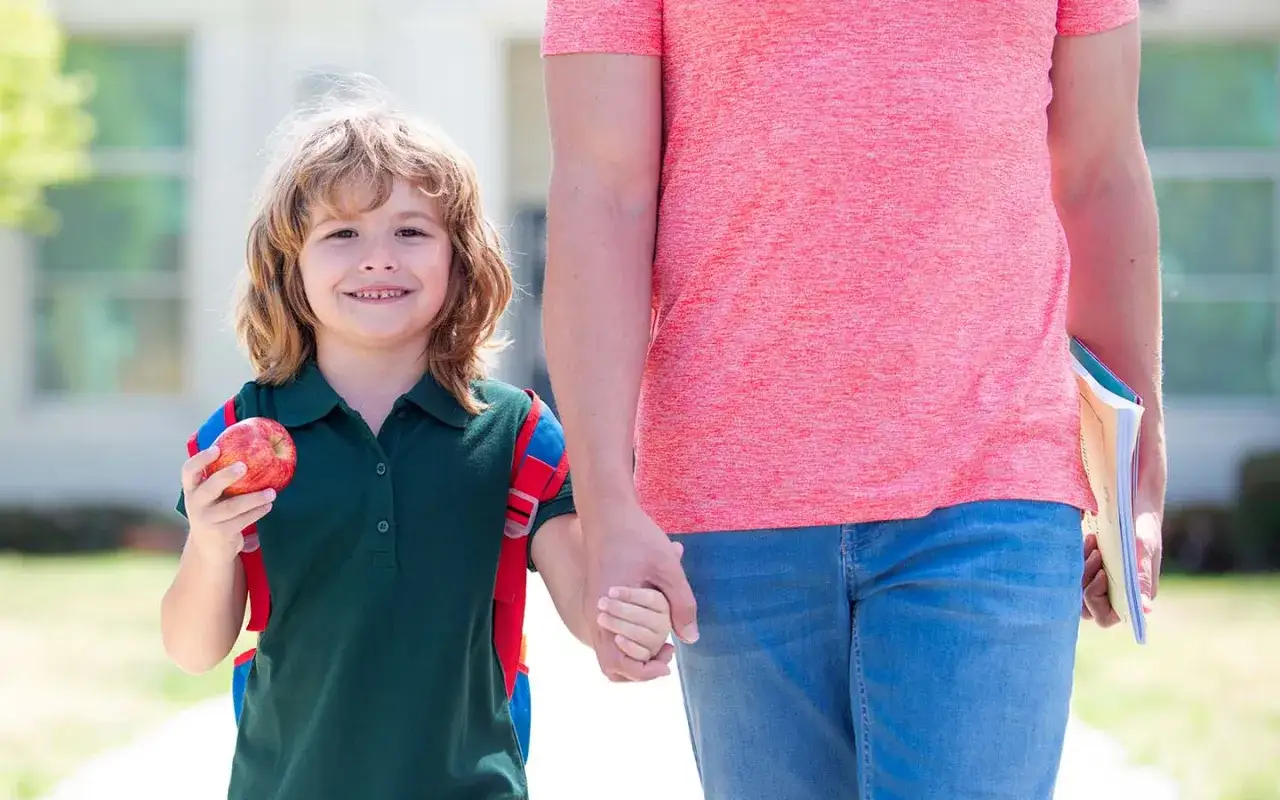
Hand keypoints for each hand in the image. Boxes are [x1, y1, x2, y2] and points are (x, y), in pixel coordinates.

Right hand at [180, 445, 275, 564]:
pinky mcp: (221, 533)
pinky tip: (268, 505)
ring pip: (232, 507)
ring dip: (255, 498)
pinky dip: (258, 512)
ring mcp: (207, 520)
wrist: (209, 549)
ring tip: (272, 492)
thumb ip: (220, 479)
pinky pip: (243, 520)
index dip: (201, 459)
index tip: (217, 449)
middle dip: (226, 476)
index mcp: (192, 489)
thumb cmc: (215, 512)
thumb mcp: (211, 496)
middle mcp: (196, 504)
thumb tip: (249, 449)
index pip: (189, 471)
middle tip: (244, 466)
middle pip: (209, 487)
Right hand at [580, 500, 698, 681]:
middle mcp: (595, 616)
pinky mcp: (597, 603)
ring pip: (609, 652)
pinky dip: (629, 640)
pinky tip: (653, 624)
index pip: (618, 663)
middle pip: (611, 665)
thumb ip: (682, 604)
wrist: (608, 513)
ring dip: (635, 655)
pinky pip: (610, 635)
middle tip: (668, 652)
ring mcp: (593, 610)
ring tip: (662, 642)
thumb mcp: (668, 568)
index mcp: (606, 612)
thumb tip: (690, 639)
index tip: (670, 658)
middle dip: (641, 669)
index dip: (645, 671)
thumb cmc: (637, 537)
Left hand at [1081, 498, 1161, 626]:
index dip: (1097, 601)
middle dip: (1085, 581)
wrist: (1133, 506)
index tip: (1103, 574)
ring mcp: (1098, 581)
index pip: (1104, 619)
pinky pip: (1071, 572)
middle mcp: (1113, 594)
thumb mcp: (1142, 552)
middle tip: (1097, 556)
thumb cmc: (1143, 529)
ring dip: (1080, 569)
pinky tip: (1089, 539)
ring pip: (1075, 590)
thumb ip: (1141, 581)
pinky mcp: (1087, 566)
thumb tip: (1145, 611)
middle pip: (1084, 607)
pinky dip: (1076, 557)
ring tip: (1094, 546)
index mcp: (1131, 598)